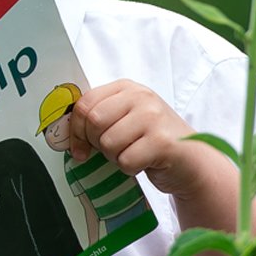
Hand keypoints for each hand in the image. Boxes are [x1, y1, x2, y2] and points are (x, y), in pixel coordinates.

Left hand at [67, 79, 231, 200]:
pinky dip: (130, 168)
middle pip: (94, 122)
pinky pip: (125, 160)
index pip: (85, 103)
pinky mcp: (163, 142)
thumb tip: (63, 133)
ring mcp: (154, 118)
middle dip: (97, 144)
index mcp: (127, 88)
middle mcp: (141, 97)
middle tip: (114, 150)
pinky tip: (145, 162)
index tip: (80, 147)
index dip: (75, 129)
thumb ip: (100, 116)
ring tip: (133, 153)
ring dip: (115, 157)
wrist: (192, 160)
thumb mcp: (126, 118)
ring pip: (108, 143)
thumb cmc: (152, 141)